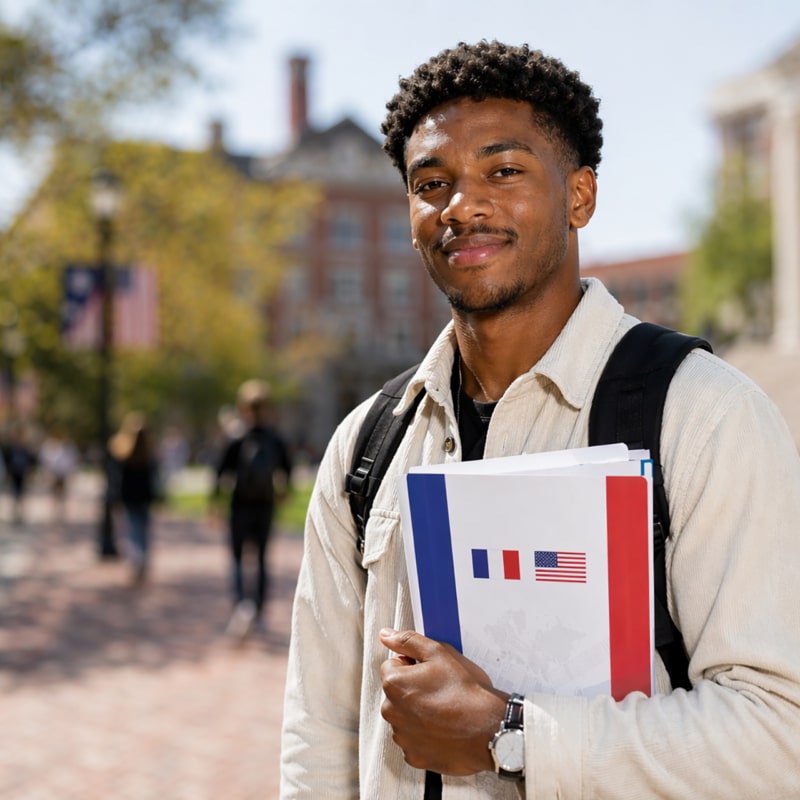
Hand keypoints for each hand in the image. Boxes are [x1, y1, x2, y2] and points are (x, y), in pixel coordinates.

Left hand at [379, 628, 508, 775]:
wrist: (490, 730)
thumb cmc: (466, 691)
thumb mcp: (439, 653)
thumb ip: (408, 641)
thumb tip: (386, 635)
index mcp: (394, 684)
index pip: (392, 665)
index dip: (412, 664)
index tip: (431, 671)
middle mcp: (391, 712)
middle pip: (396, 693)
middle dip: (413, 688)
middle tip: (441, 689)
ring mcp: (402, 736)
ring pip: (404, 716)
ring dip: (417, 712)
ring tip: (445, 710)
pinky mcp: (414, 756)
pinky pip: (413, 739)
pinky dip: (425, 734)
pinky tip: (444, 728)